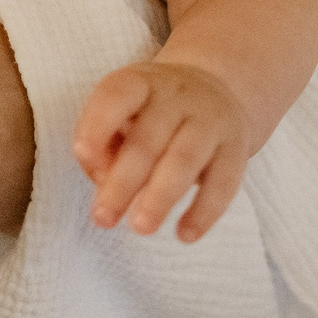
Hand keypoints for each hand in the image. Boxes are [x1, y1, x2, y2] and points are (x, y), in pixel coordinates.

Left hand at [72, 59, 248, 241]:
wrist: (216, 88)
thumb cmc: (150, 112)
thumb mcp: (122, 112)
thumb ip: (104, 144)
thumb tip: (103, 181)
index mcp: (140, 82)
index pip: (117, 96)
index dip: (98, 125)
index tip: (82, 156)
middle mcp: (177, 97)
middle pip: (148, 139)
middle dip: (123, 182)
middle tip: (103, 218)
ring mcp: (210, 121)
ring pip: (185, 159)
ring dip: (161, 197)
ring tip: (141, 227)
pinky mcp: (235, 150)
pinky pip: (223, 183)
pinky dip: (204, 212)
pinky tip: (184, 235)